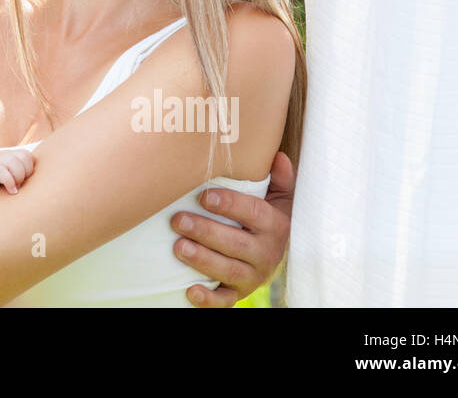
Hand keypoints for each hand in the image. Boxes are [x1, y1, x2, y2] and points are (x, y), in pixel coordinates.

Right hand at [0, 148, 35, 193]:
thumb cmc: (5, 185)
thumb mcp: (17, 176)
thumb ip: (27, 173)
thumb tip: (43, 181)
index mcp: (13, 154)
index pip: (29, 156)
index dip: (30, 169)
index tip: (25, 180)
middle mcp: (5, 155)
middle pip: (24, 158)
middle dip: (25, 174)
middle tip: (20, 184)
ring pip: (14, 163)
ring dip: (18, 178)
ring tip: (16, 188)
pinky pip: (0, 172)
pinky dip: (9, 182)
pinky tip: (11, 191)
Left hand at [169, 151, 294, 306]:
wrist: (271, 251)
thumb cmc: (265, 214)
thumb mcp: (278, 195)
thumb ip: (279, 177)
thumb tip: (277, 157)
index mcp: (275, 225)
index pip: (254, 213)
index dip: (230, 204)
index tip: (204, 196)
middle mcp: (267, 253)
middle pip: (237, 245)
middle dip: (206, 232)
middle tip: (177, 220)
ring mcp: (253, 276)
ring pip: (230, 272)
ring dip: (203, 260)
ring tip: (178, 247)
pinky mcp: (240, 293)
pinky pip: (226, 301)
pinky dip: (209, 300)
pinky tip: (190, 291)